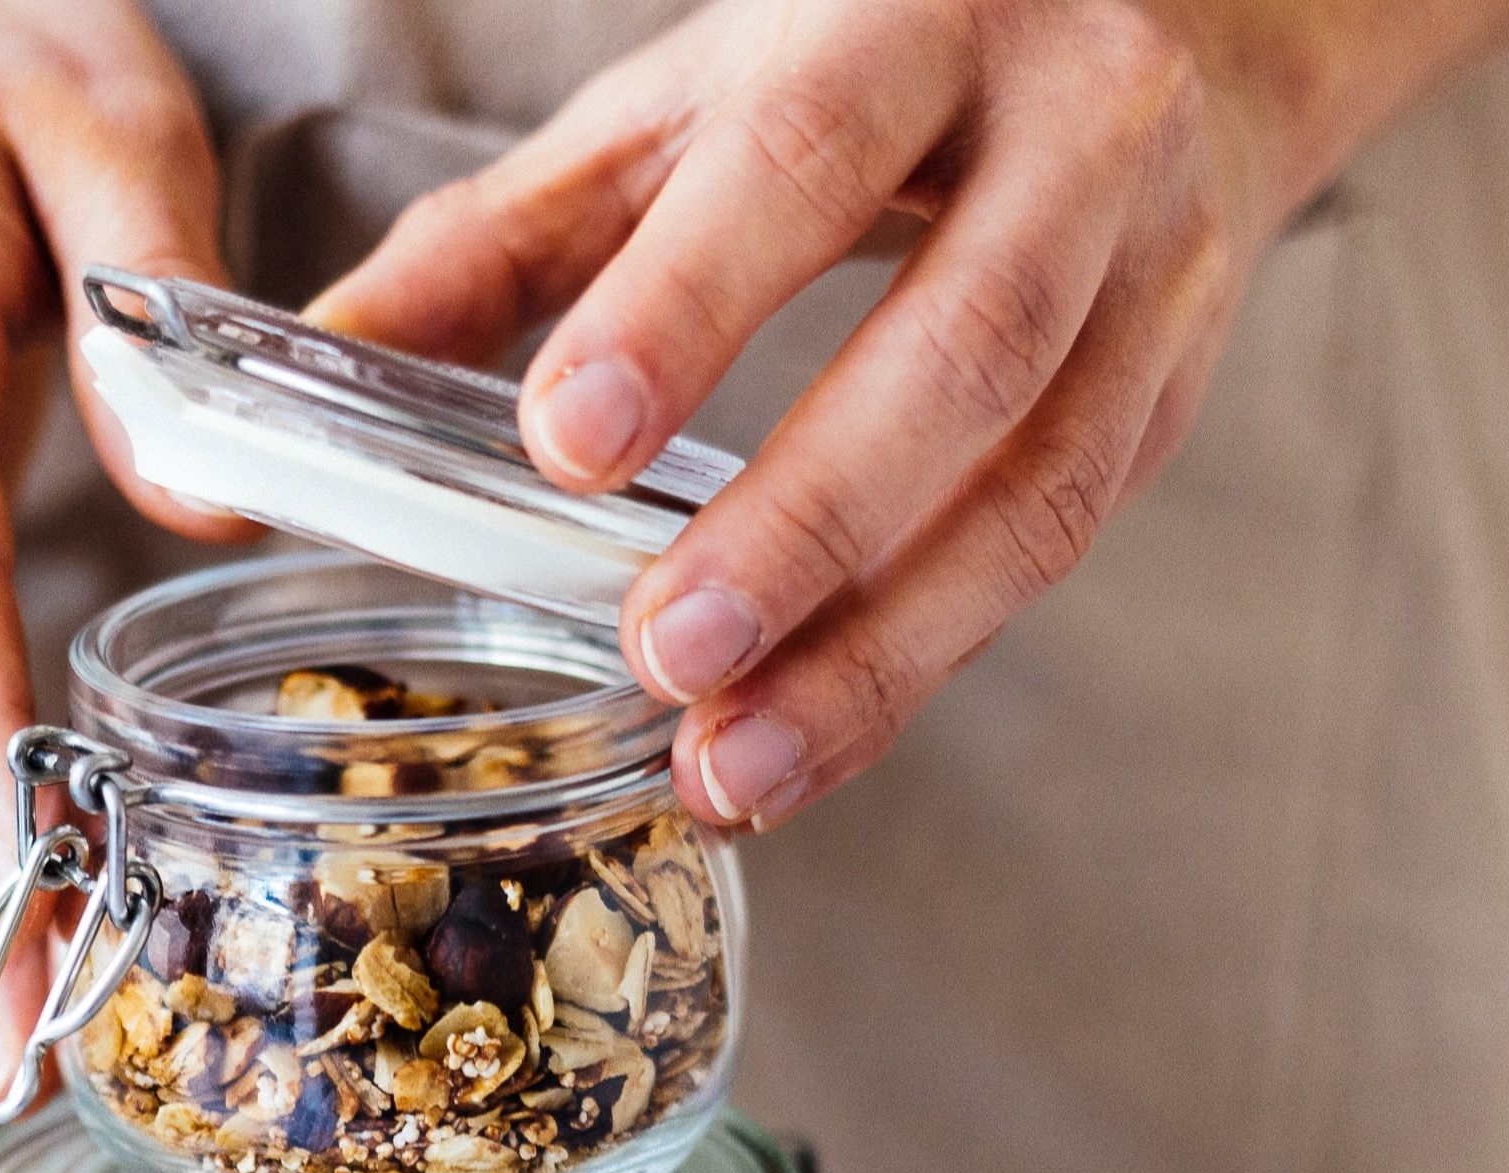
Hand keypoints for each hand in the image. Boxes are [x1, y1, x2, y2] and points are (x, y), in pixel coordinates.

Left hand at [313, 0, 1508, 829]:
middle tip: (664, 654)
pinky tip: (809, 741)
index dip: (690, 305)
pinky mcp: (1178, 385)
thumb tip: (318, 359)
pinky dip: (928, 660)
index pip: (802, 159)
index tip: (567, 442)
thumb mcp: (691, 101)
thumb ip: (512, 232)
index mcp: (912, 17)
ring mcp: (1153, 262)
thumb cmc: (889, 59)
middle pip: (963, 343)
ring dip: (881, 647)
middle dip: (809, 520)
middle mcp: (1071, 124)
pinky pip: (1061, 543)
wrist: (1191, 19)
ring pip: (1041, 481)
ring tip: (730, 762)